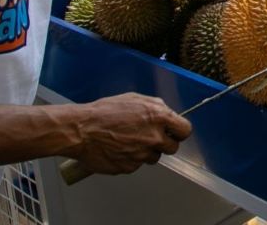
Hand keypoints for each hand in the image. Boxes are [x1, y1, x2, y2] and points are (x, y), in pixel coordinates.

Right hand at [64, 93, 190, 174]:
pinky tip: (118, 149)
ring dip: (145, 152)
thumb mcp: (134, 99)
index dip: (179, 132)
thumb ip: (155, 107)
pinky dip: (130, 159)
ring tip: (128, 141)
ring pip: (154, 157)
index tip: (174, 132)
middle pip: (172, 147)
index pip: (185, 130)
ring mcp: (142, 154)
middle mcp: (154, 137)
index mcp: (158, 117)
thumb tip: (167, 114)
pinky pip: (136, 165)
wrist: (81, 130)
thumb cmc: (104, 112)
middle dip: (163, 143)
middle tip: (148, 138)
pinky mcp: (130, 167)